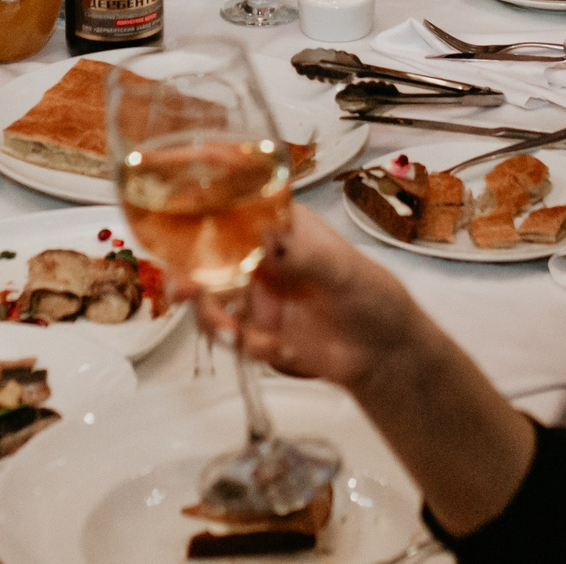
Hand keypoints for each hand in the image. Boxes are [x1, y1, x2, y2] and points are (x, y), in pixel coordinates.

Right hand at [181, 208, 425, 393]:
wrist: (385, 355)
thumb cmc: (373, 297)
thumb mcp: (343, 271)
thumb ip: (305, 258)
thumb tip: (269, 242)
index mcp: (280, 227)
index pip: (233, 211)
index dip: (201, 215)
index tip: (180, 227)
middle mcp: (260, 258)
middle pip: (208, 260)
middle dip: (188, 275)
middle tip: (183, 291)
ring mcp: (256, 297)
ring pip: (211, 302)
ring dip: (212, 318)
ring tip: (233, 336)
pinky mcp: (257, 334)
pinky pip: (235, 340)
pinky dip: (250, 347)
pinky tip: (280, 350)